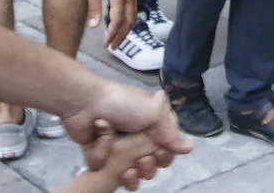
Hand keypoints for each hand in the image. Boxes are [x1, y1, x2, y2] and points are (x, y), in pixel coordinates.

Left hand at [61, 85, 190, 183]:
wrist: (84, 102)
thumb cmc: (120, 102)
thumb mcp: (152, 112)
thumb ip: (170, 134)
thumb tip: (189, 148)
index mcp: (151, 124)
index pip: (166, 148)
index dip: (166, 154)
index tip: (160, 152)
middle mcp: (137, 137)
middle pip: (150, 163)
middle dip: (148, 165)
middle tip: (142, 159)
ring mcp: (119, 147)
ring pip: (130, 172)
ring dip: (130, 171)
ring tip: (125, 166)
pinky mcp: (102, 155)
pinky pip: (107, 169)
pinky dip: (104, 155)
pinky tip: (102, 142)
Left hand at [85, 0, 136, 48]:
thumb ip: (94, 8)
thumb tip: (93, 27)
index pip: (117, 20)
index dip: (112, 34)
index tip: (105, 44)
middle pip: (128, 22)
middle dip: (120, 36)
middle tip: (112, 47)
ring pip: (133, 17)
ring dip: (126, 30)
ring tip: (117, 40)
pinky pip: (133, 10)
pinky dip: (129, 21)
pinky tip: (122, 26)